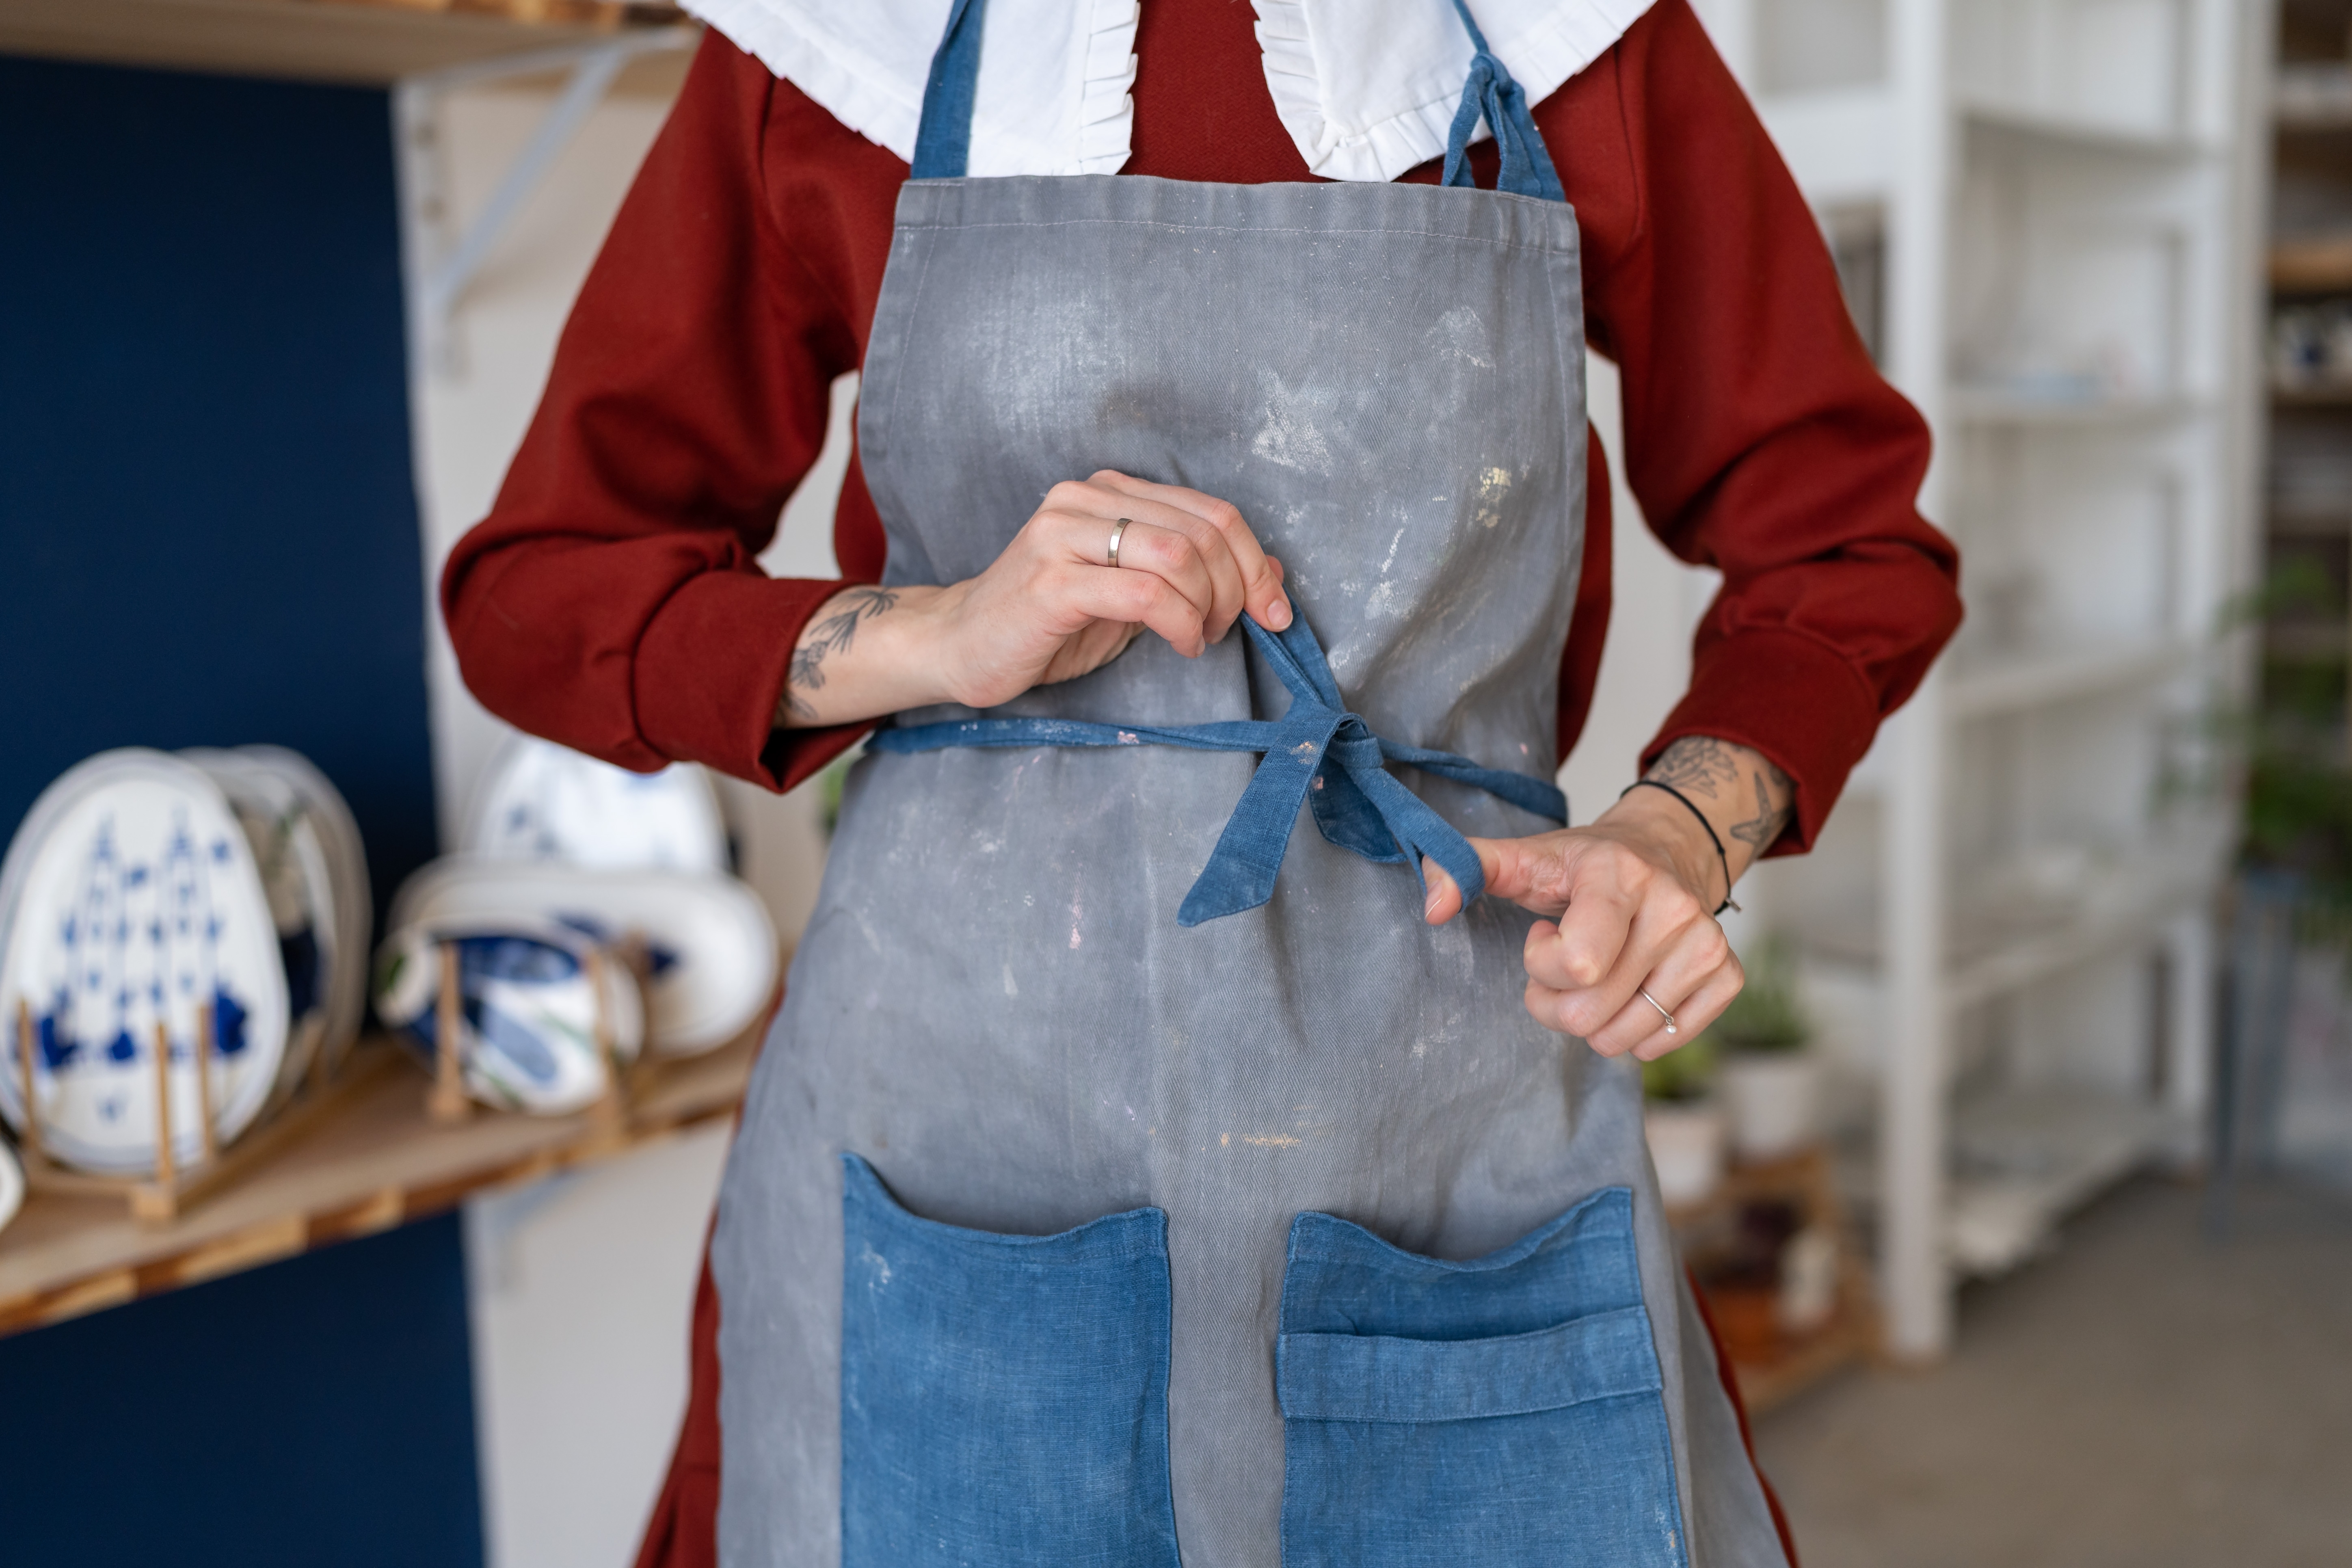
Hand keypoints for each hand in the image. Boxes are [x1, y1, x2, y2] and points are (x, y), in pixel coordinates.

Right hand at [776, 471, 1291, 726]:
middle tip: (1225, 631)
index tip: (1274, 612)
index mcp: (1112, 490)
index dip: (1257, 562)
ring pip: (1179, 555)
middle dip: (1237, 589)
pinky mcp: (1053, 580)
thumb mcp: (1132, 592)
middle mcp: (1088, 497)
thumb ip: (1190, 575)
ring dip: (1209, 606)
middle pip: (1204, 531)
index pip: (1211, 512)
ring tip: (1198, 637)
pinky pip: (1145, 592)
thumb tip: (1271, 577)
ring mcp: (1065, 534)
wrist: (961, 643)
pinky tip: (1181, 643)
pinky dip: (1180, 622)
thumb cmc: (1051, 623)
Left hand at [1419, 783, 1755, 1059]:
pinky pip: (1665, 1042)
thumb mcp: (1525, 857)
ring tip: (1597, 975)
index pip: (1577, 964)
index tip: (1544, 936)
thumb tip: (1430, 906)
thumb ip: (1467, 867)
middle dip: (1557, 1004)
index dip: (1542, 966)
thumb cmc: (1585, 865)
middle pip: (1590, 1013)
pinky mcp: (1727, 975)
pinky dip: (1637, 1031)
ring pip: (1624, 1037)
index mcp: (1619, 877)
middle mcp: (1674, 909)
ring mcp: (1707, 945)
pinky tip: (1632, 988)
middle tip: (1561, 971)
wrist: (1665, 849)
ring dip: (1594, 1021)